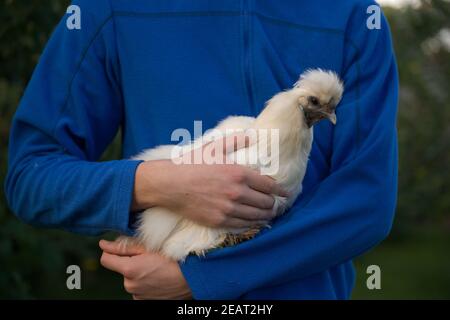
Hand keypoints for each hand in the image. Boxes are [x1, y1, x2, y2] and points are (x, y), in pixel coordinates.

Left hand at [99, 240, 191, 299]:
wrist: (193, 278)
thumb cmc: (174, 259)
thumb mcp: (149, 247)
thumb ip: (123, 246)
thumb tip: (103, 244)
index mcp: (129, 269)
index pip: (106, 260)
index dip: (112, 252)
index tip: (122, 248)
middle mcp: (130, 285)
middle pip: (122, 269)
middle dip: (132, 262)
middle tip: (151, 258)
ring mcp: (137, 296)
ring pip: (131, 279)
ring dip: (140, 273)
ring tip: (158, 269)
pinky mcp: (145, 302)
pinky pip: (140, 289)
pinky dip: (146, 283)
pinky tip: (159, 278)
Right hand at [132, 135, 288, 228]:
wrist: (170, 184)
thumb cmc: (191, 163)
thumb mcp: (214, 147)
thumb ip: (235, 141)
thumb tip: (251, 134)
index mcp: (239, 173)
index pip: (268, 185)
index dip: (280, 191)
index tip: (285, 193)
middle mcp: (237, 193)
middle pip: (265, 202)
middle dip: (274, 204)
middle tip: (277, 204)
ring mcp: (228, 209)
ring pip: (256, 216)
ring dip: (267, 215)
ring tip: (270, 214)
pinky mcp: (219, 221)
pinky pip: (243, 225)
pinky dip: (253, 224)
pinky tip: (256, 222)